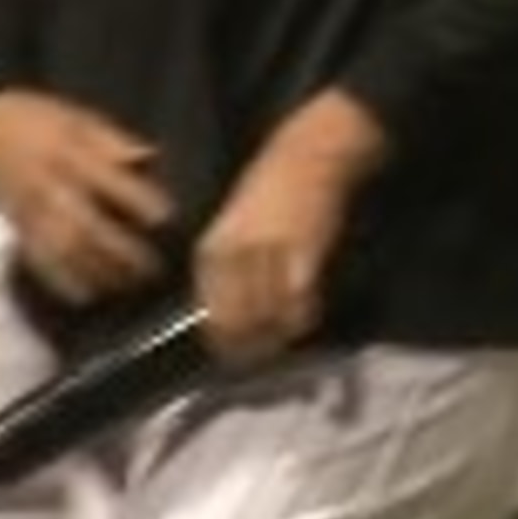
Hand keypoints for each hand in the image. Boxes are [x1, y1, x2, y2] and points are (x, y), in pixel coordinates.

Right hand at [0, 90, 172, 305]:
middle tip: (155, 266)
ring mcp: (28, 209)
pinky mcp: (15, 227)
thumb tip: (150, 157)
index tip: (168, 219)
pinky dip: (60, 282)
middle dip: (121, 249)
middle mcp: (47, 185)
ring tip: (129, 284)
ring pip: (62, 249)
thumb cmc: (42, 120)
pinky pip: (35, 259)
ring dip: (96, 271)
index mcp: (67, 153)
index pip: (106, 180)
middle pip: (85, 223)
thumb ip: (113, 140)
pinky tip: (87, 295)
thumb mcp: (79, 117)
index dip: (138, 201)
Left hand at [196, 91, 385, 365]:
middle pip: (239, 321)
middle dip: (251, 347)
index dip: (224, 342)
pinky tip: (306, 318)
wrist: (305, 159)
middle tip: (264, 359)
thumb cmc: (267, 193)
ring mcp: (268, 255)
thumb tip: (228, 317)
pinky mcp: (302, 254)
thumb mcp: (232, 230)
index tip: (235, 357)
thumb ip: (228, 271)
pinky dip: (303, 316)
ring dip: (278, 336)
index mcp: (211, 250)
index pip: (212, 312)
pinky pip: (299, 301)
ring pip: (269, 316)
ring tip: (285, 342)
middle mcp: (234, 256)